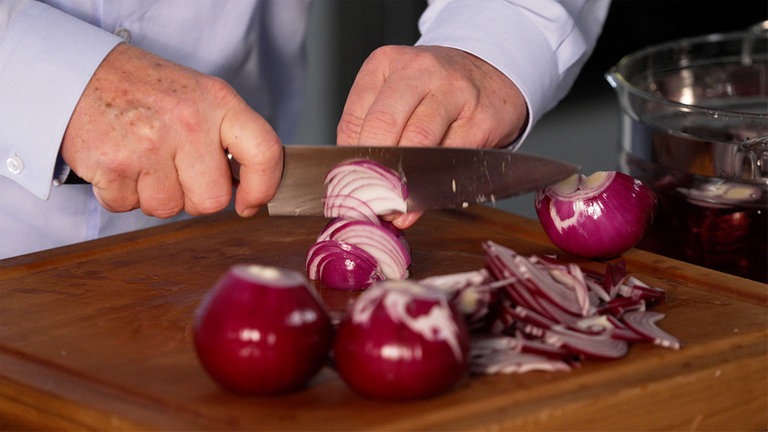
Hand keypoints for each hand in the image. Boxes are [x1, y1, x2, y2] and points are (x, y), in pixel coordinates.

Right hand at [61, 43, 281, 217]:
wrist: (79, 75)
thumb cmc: (146, 92)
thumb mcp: (199, 97)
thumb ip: (227, 136)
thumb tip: (248, 188)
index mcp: (217, 102)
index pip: (264, 151)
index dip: (263, 187)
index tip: (249, 202)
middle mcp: (188, 122)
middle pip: (212, 200)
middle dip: (194, 196)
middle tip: (175, 169)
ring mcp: (149, 145)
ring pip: (168, 209)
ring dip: (155, 195)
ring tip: (143, 160)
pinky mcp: (113, 165)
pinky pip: (128, 207)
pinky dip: (122, 194)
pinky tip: (119, 163)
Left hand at [337, 45, 527, 227]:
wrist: (491, 76)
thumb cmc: (434, 91)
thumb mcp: (396, 94)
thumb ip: (372, 129)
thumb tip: (353, 178)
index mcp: (386, 63)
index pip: (355, 118)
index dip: (349, 159)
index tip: (348, 185)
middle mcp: (420, 71)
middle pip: (383, 125)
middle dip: (373, 168)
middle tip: (368, 198)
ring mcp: (455, 91)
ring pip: (418, 141)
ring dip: (403, 180)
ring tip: (394, 204)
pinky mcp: (481, 118)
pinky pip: (451, 157)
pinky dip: (434, 184)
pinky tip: (424, 198)